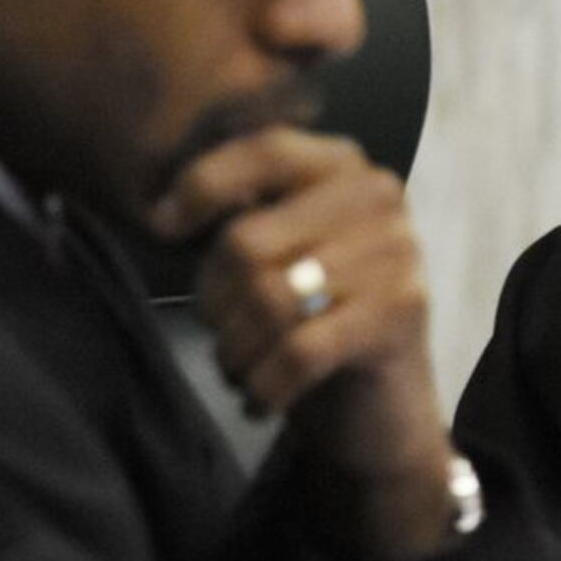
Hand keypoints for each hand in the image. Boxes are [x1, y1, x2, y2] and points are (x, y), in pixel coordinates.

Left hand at [151, 126, 455, 560]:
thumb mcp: (277, 252)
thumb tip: (164, 211)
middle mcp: (377, 196)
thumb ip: (240, 212)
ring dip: (235, 350)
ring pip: (268, 299)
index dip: (202, 185)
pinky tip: (259, 400)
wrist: (382, 410)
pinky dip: (264, 384)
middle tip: (221, 333)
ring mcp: (396, 252)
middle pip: (248, 241)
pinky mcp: (400, 313)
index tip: (161, 227)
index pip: (263, 150)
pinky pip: (298, 350)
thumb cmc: (313, 320)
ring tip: (237, 369)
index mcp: (342, 165)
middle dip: (214, 300)